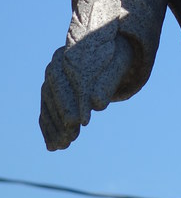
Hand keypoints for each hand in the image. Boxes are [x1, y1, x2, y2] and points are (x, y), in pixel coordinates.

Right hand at [40, 0, 133, 150]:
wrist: (110, 55)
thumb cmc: (115, 59)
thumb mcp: (118, 66)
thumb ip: (108, 82)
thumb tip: (96, 104)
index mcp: (70, 51)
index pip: (69, 77)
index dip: (75, 100)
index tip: (83, 121)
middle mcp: (55, 64)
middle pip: (54, 92)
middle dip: (63, 116)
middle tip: (73, 135)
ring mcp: (50, 80)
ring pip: (48, 105)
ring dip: (55, 126)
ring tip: (65, 144)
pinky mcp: (49, 94)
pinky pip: (46, 112)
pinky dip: (49, 129)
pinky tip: (54, 146)